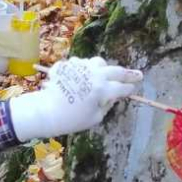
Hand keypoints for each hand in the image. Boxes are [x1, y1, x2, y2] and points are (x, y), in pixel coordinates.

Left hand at [9, 57, 141, 141]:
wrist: (45, 111)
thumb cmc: (71, 120)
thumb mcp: (95, 118)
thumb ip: (107, 105)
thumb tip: (113, 96)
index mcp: (102, 90)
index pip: (122, 87)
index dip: (130, 88)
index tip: (133, 87)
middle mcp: (94, 75)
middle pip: (116, 71)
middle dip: (127, 74)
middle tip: (136, 74)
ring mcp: (80, 68)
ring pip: (98, 62)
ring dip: (104, 68)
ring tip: (103, 75)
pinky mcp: (68, 66)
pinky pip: (80, 64)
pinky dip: (83, 69)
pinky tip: (81, 77)